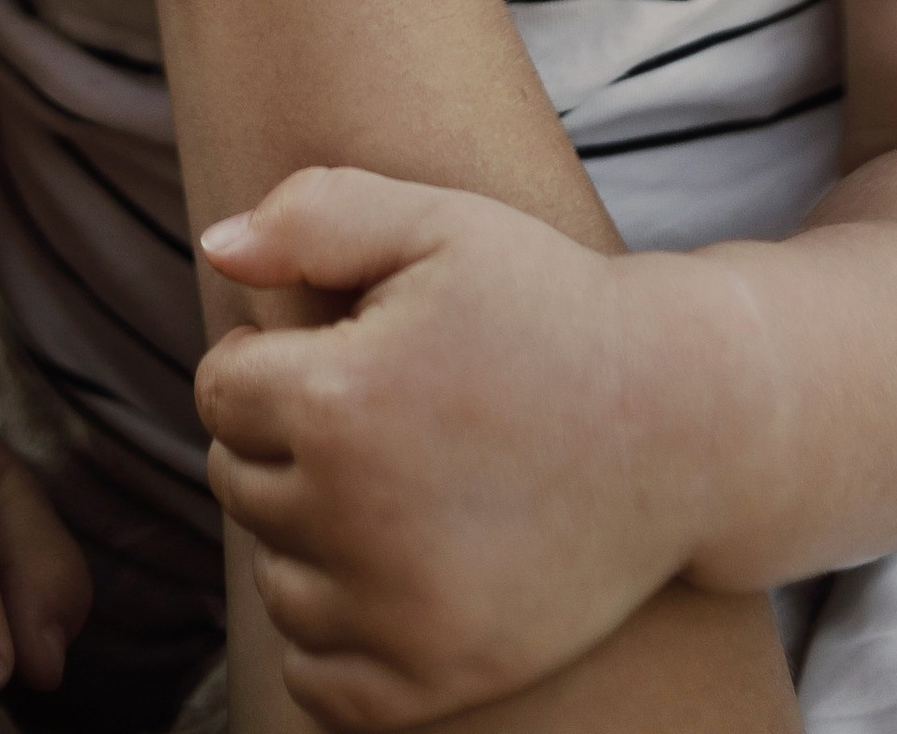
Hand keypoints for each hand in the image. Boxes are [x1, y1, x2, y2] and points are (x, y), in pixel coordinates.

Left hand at [196, 171, 712, 726]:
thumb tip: (216, 248)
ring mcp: (400, 615)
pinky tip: (386, 572)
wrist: (680, 423)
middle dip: (285, 440)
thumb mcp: (440, 224)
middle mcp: (357, 520)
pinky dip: (333, 635)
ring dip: (306, 535)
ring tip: (391, 483)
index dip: (268, 357)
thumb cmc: (549, 307)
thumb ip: (314, 216)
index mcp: (340, 402)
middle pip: (237, 482)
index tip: (341, 345)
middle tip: (377, 410)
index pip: (218, 390)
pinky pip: (317, 680)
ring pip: (274, 578)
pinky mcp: (438, 680)